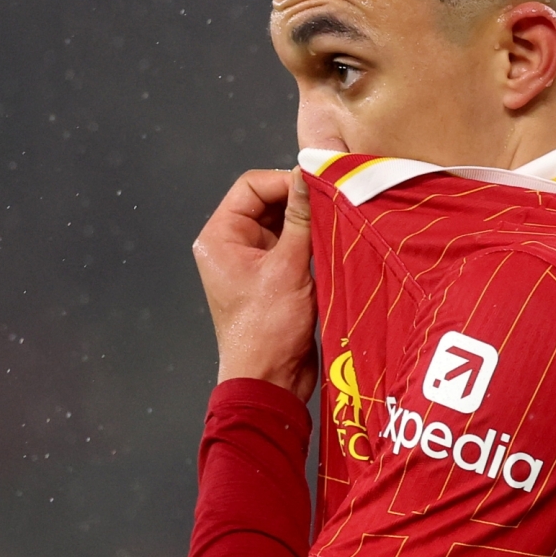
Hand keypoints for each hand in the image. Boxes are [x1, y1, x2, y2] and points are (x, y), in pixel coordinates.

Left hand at [191, 168, 317, 400]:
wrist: (270, 381)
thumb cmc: (266, 331)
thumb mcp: (287, 267)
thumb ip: (301, 218)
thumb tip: (311, 175)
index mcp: (220, 237)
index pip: (251, 186)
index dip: (285, 181)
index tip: (317, 184)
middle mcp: (232, 245)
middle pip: (268, 202)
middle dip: (300, 202)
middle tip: (333, 201)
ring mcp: (253, 262)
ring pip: (285, 224)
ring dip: (309, 223)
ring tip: (335, 223)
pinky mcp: (274, 278)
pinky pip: (293, 247)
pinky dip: (312, 243)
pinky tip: (333, 243)